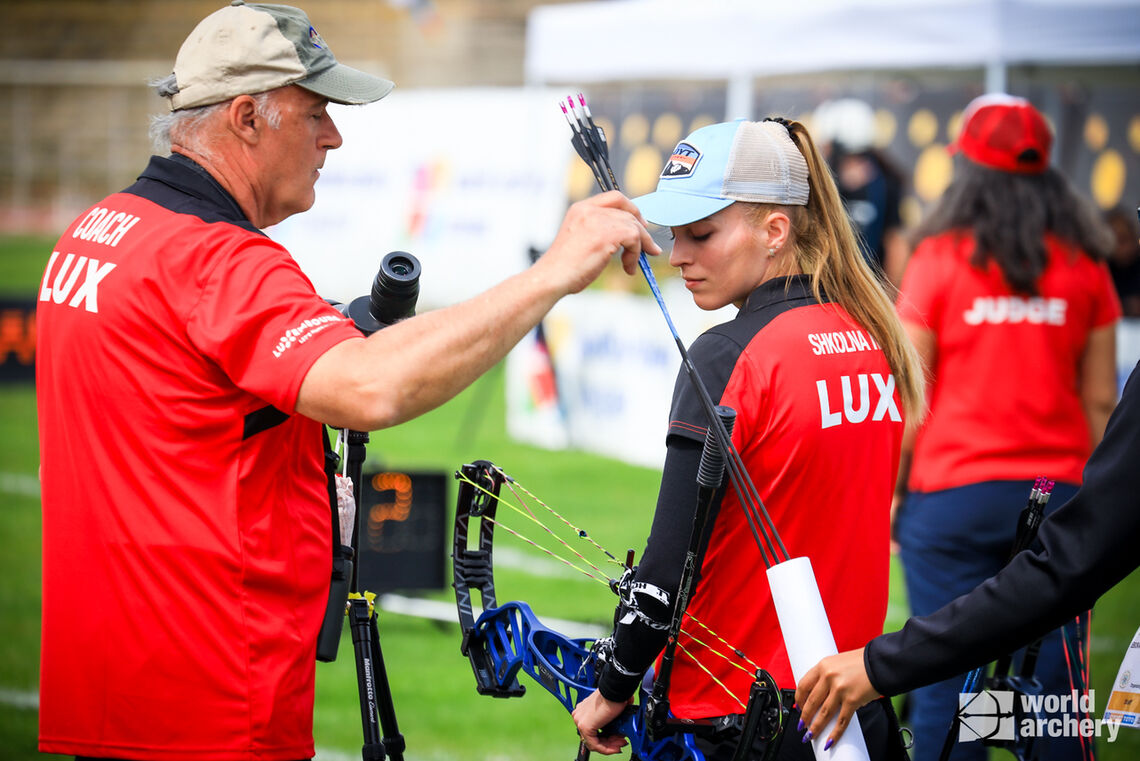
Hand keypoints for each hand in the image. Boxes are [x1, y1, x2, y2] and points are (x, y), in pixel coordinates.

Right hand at [539, 191, 661, 294]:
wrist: (552, 277)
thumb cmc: (564, 266)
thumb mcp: (580, 239)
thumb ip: (599, 230)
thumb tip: (627, 235)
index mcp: (581, 208)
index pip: (615, 197)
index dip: (632, 209)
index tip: (640, 224)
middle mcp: (589, 210)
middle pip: (628, 212)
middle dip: (642, 230)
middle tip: (649, 247)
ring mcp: (598, 221)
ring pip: (634, 227)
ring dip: (639, 247)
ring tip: (632, 264)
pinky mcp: (607, 235)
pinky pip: (634, 239)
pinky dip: (635, 255)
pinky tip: (628, 268)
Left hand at [572, 689, 630, 754]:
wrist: (614, 691)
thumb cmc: (614, 696)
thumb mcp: (611, 711)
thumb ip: (611, 721)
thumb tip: (620, 730)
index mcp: (584, 710)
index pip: (593, 730)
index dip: (607, 738)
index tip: (617, 738)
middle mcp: (580, 715)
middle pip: (593, 737)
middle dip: (610, 742)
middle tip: (621, 742)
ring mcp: (580, 721)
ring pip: (594, 742)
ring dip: (610, 746)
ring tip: (620, 743)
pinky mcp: (585, 726)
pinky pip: (595, 744)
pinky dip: (606, 748)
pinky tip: (615, 747)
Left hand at [793, 648, 878, 748]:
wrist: (881, 662)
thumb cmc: (861, 662)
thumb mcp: (838, 662)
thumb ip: (828, 676)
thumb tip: (821, 695)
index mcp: (823, 666)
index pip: (803, 685)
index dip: (799, 699)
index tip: (799, 707)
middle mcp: (829, 677)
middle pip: (811, 702)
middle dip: (805, 717)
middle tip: (802, 725)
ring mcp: (840, 689)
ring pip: (823, 713)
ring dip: (815, 727)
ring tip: (811, 735)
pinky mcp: (852, 700)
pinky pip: (841, 721)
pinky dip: (835, 733)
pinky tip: (829, 741)